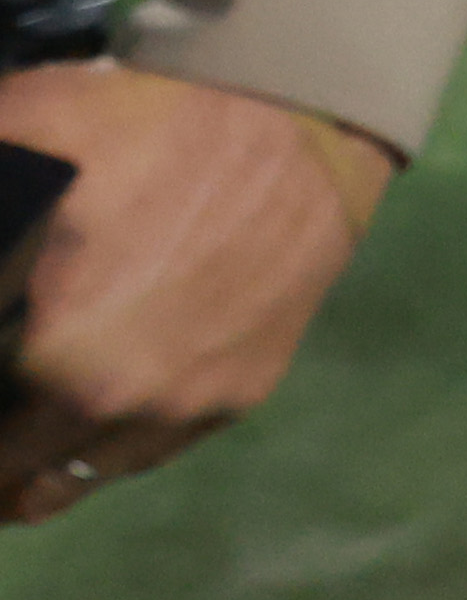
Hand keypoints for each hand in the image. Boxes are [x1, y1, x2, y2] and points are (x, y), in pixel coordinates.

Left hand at [0, 64, 396, 521]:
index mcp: (61, 359)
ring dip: (48, 462)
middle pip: (25, 485)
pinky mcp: (245, 387)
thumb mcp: (27, 124)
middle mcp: (127, 405)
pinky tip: (101, 399)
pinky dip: (116, 437)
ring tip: (27, 429)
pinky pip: (157, 445)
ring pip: (87, 477)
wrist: (305, 114)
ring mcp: (193, 404)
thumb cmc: (155, 119)